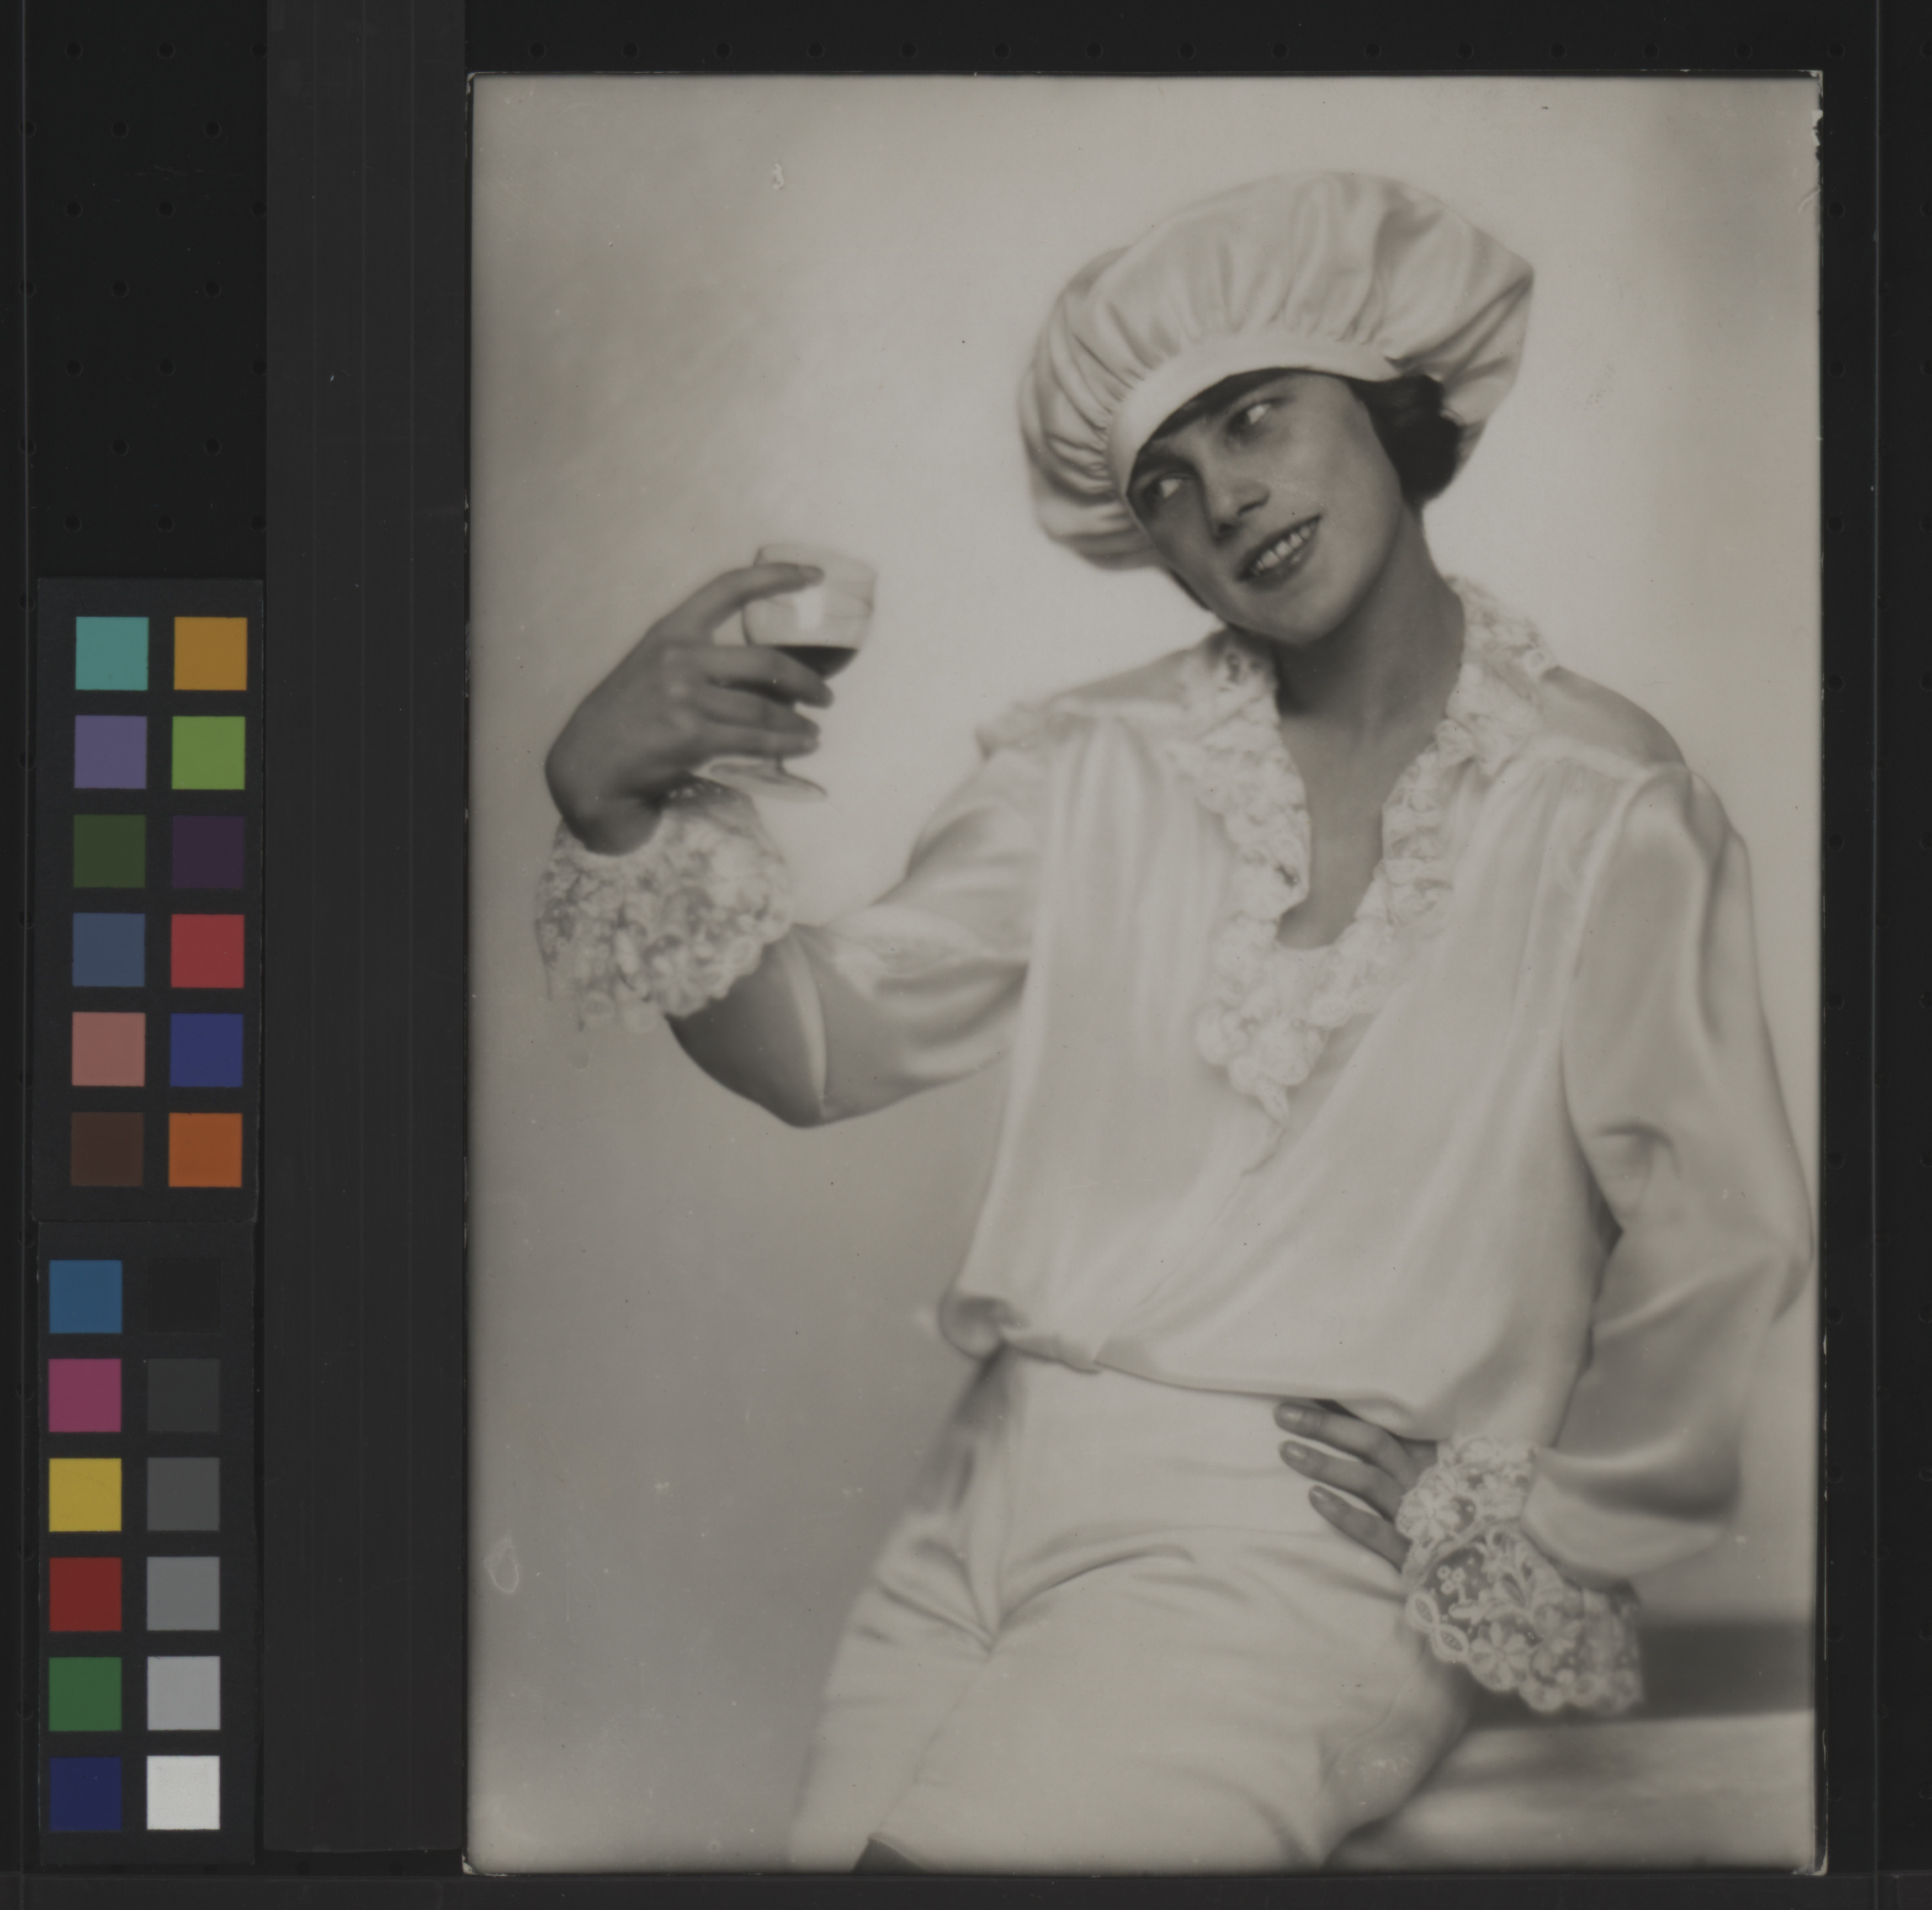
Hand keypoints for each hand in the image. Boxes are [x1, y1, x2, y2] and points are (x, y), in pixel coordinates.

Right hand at [544, 564, 834, 853]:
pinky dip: (784, 745)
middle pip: (765, 661)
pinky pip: (753, 740)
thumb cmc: (628, 714)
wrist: (590, 761)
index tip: (812, 574)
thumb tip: (764, 672)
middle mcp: (678, 657)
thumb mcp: (654, 666)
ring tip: (813, 732)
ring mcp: (684, 697)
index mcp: (671, 630)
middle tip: (825, 696)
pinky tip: (800, 746)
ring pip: (764, 708)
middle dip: (807, 680)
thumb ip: (699, 658)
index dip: (775, 577)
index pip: (729, 588)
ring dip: (798, 723)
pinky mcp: (690, 735)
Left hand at [1275, 1399, 1437, 1570]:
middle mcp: (1421, 1482)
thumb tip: (1337, 1416)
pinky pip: (1377, 1531)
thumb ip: (1390, 1453)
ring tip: (1287, 1450)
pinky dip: (1346, 1513)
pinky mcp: (1412, 1553)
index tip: (1306, 1390)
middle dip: (1326, 1425)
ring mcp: (1419, 1517)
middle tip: (1283, 1414)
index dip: (1344, 1407)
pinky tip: (1315, 1498)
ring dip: (1327, 1463)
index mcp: (1424, 1460)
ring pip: (1370, 1480)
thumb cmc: (1437, 1521)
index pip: (1382, 1424)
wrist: (1476, 1581)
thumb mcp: (1421, 1479)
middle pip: (1373, 1443)